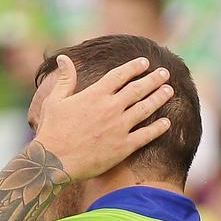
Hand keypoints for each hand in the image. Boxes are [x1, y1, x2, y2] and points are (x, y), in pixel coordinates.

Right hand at [34, 55, 172, 181]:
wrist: (54, 162)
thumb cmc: (51, 131)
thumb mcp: (54, 101)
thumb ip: (64, 79)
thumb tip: (63, 59)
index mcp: (95, 95)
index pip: (120, 75)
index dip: (134, 67)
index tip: (145, 63)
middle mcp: (110, 108)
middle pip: (138, 88)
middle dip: (154, 79)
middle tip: (164, 73)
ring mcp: (119, 127)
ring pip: (146, 108)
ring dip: (160, 98)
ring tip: (169, 90)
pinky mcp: (123, 147)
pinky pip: (146, 135)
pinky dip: (158, 128)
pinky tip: (166, 122)